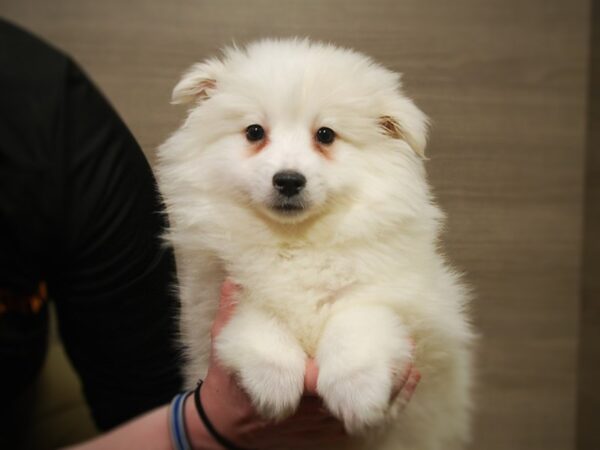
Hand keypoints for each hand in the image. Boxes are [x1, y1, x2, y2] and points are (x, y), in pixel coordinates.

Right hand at [186, 281, 419, 448]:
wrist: (226, 431)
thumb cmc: (228, 388)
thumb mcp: (224, 347)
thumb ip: (232, 313)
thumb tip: (235, 280)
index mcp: (287, 388)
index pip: (322, 380)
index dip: (352, 365)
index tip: (374, 339)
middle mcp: (309, 412)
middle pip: (353, 396)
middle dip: (382, 375)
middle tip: (406, 346)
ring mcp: (320, 428)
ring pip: (363, 413)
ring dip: (390, 392)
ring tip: (413, 368)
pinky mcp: (326, 436)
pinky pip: (361, 425)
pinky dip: (385, 410)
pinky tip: (403, 390)